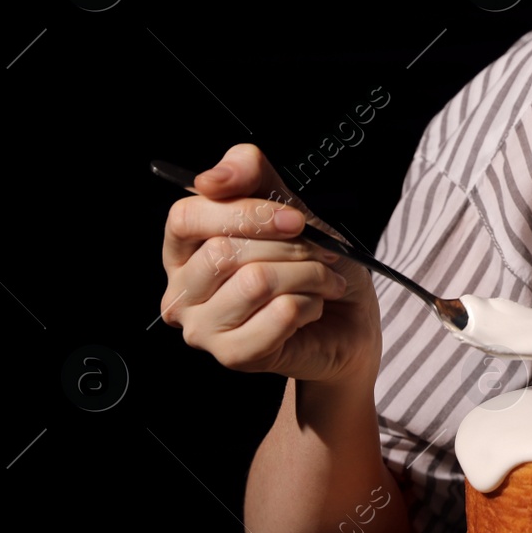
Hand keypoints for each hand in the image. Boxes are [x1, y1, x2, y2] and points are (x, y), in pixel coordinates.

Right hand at [159, 144, 380, 382]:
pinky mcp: (234, 356)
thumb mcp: (288, 207)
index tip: (295, 218)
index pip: (186, 217)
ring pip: (256, 282)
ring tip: (323, 280)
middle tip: (322, 252)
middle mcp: (182, 291)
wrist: (349, 321)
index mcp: (183, 249)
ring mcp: (203, 328)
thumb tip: (210, 178)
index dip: (245, 212)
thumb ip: (251, 176)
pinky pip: (280, 314)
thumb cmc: (313, 264)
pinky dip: (312, 303)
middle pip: (224, 251)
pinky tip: (313, 308)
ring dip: (308, 274)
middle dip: (290, 246)